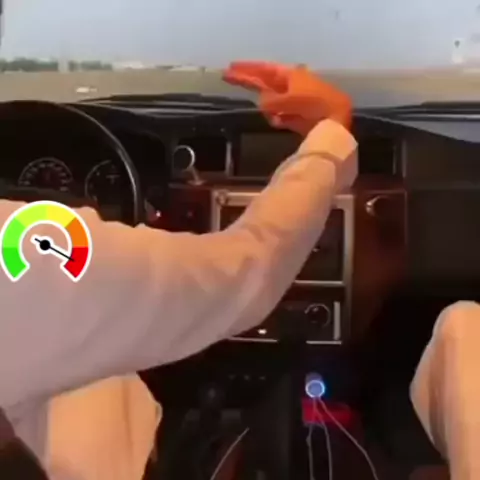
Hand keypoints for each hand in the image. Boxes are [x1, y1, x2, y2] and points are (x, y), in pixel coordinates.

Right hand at [223, 61, 351, 135]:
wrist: (335, 119)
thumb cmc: (313, 103)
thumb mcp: (287, 100)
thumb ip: (270, 101)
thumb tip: (262, 103)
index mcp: (289, 75)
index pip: (263, 70)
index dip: (246, 70)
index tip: (230, 68)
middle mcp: (289, 85)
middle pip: (263, 82)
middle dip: (247, 80)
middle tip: (227, 76)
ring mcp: (293, 101)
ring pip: (271, 104)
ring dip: (271, 110)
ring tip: (282, 117)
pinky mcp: (296, 116)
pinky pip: (279, 117)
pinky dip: (279, 119)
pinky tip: (284, 123)